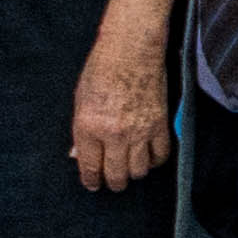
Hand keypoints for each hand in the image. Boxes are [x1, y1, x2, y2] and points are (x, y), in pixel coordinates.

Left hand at [69, 32, 171, 192]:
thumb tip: (77, 156)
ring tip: (128, 169)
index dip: (91, 181)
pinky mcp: (160, 126)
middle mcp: (114, 134)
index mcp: (88, 127)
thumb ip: (80, 132)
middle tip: (112, 182)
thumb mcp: (79, 100)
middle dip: (113, 183)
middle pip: (116, 174)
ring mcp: (139, 132)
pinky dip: (154, 162)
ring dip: (133, 174)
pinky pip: (160, 156)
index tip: (92, 185)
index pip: (90, 167)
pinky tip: (148, 159)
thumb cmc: (101, 70)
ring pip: (139, 170)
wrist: (131, 52)